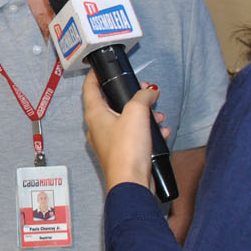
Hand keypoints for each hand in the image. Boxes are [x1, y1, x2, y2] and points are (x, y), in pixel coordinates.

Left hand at [80, 72, 166, 192]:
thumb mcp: (137, 113)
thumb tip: (150, 91)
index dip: (95, 75)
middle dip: (130, 96)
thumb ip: (143, 97)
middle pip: (111, 104)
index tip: (100, 67)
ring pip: (125, 121)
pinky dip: (146, 132)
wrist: (132, 182)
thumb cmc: (126, 150)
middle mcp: (98, 128)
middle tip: (144, 91)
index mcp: (95, 115)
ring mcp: (109, 142)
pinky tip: (160, 132)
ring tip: (158, 114)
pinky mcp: (121, 154)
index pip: (89, 88)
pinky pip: (133, 137)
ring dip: (143, 115)